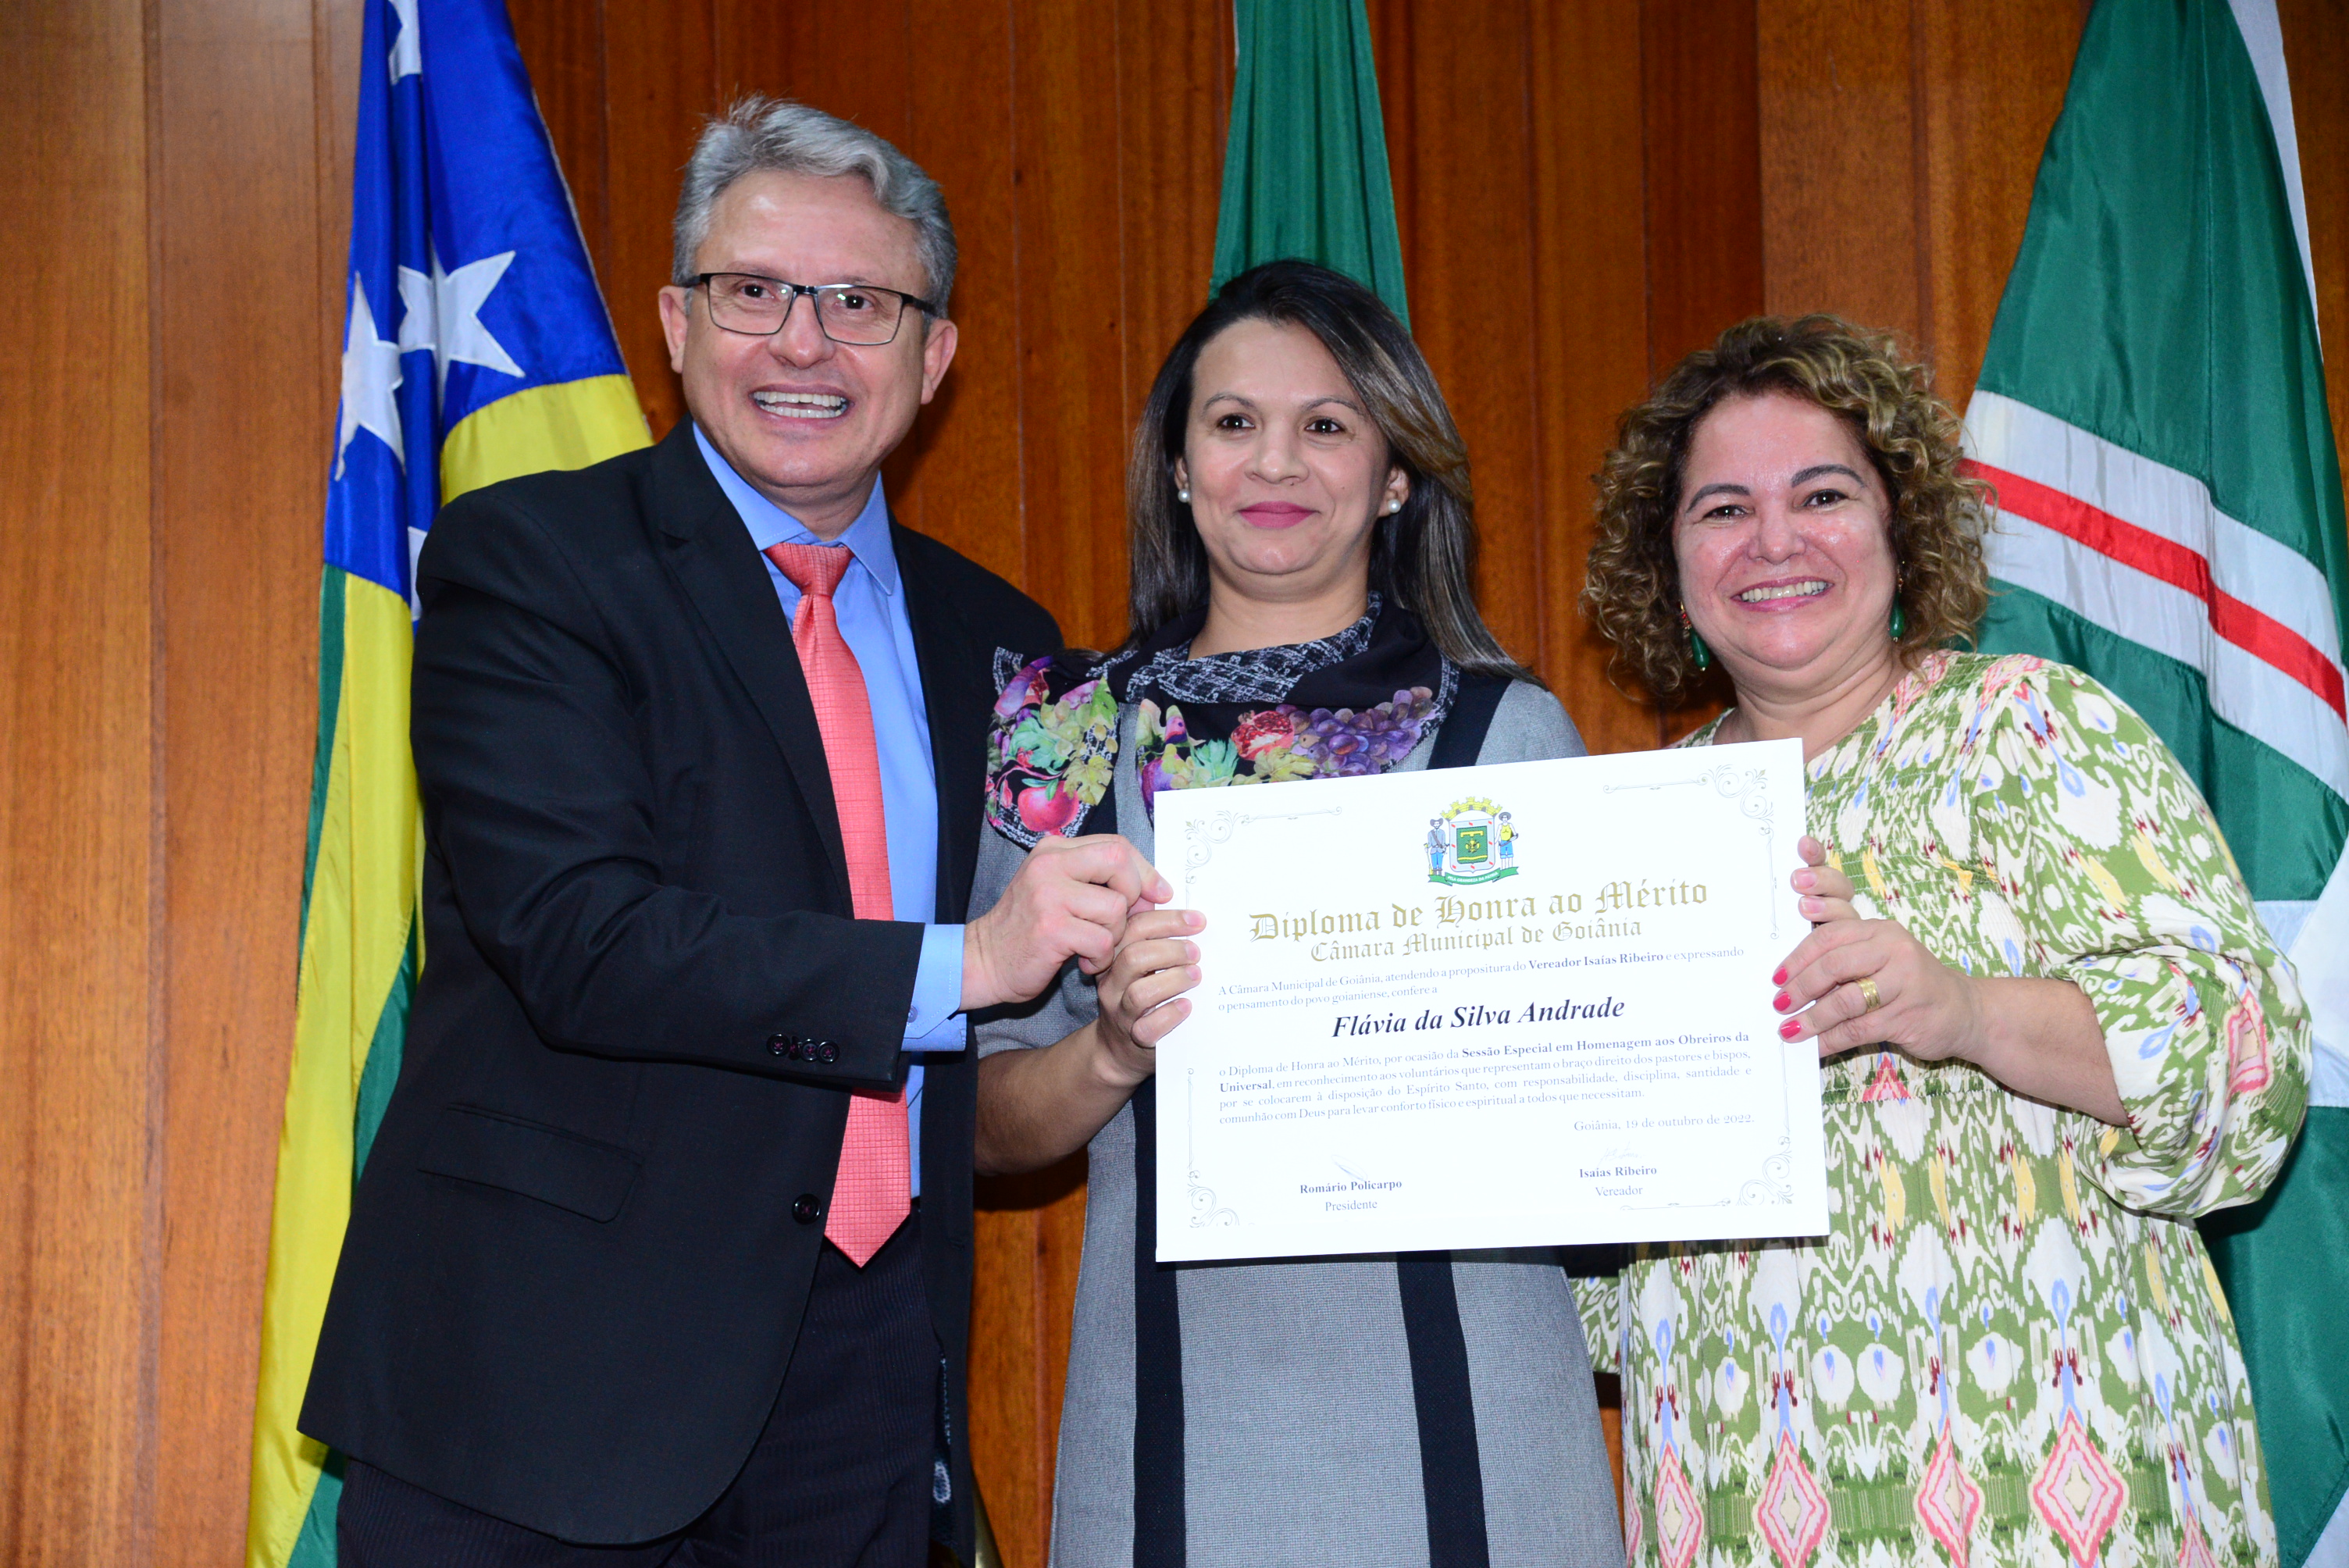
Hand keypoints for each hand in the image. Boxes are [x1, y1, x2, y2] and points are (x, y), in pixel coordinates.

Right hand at [963, 834, 1170, 1010]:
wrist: (984, 960)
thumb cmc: (1028, 928)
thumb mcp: (1057, 889)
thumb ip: (1097, 879)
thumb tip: (1155, 889)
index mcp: (1053, 849)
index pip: (1116, 844)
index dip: (1143, 870)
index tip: (1156, 894)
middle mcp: (1049, 864)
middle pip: (1119, 862)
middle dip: (1134, 895)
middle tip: (1123, 923)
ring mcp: (1048, 894)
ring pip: (1115, 908)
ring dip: (1115, 936)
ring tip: (1095, 947)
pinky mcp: (1051, 928)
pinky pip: (1103, 941)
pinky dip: (1102, 959)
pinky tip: (1084, 962)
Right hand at [1089, 909, 1204, 1087]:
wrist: (1117, 1048)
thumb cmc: (1137, 996)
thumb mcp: (1137, 964)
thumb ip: (1150, 935)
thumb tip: (1180, 907)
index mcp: (1113, 956)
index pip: (1134, 928)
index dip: (1167, 920)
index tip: (1197, 920)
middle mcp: (1112, 982)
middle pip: (1134, 957)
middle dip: (1171, 949)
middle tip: (1196, 952)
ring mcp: (1121, 1012)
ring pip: (1140, 992)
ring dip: (1174, 980)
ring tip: (1195, 975)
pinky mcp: (1135, 1038)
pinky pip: (1148, 1027)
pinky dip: (1171, 1014)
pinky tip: (1187, 1006)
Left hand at [1770, 835, 1982, 1061]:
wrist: (1965, 1010)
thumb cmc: (1911, 983)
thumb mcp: (1882, 959)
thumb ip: (1844, 960)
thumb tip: (1792, 980)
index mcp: (1881, 931)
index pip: (1829, 938)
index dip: (1797, 958)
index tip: (1776, 978)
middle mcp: (1894, 951)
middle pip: (1833, 966)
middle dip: (1800, 987)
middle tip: (1779, 1005)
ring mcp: (1903, 984)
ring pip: (1844, 1001)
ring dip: (1811, 1019)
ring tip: (1790, 1030)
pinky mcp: (1906, 1016)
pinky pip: (1858, 1030)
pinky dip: (1831, 1040)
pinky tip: (1815, 1047)